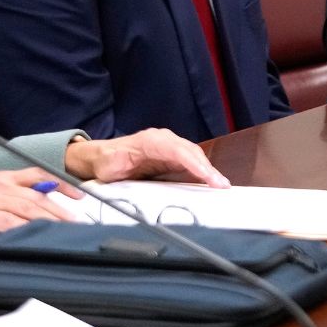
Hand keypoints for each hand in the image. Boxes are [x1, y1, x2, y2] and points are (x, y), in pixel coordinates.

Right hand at [0, 167, 80, 232]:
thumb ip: (3, 201)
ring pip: (27, 208)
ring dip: (50, 220)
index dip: (60, 184)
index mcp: (0, 179)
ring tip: (67, 231)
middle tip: (81, 224)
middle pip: (37, 196)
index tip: (80, 195)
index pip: (37, 176)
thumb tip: (28, 214)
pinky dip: (22, 228)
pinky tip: (35, 235)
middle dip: (61, 210)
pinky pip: (6, 221)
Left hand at [63, 129, 228, 186]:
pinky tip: (212, 184)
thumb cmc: (108, 159)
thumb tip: (122, 167)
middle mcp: (164, 140)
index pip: (177, 150)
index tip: (206, 176)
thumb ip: (118, 163)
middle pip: (191, 152)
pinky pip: (192, 164)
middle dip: (207, 168)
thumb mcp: (110, 162)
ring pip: (195, 157)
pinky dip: (203, 173)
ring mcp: (170, 148)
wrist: (104, 157)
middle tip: (221, 186)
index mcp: (150, 140)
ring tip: (222, 186)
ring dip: (209, 171)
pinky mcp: (173, 159)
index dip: (192, 163)